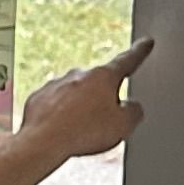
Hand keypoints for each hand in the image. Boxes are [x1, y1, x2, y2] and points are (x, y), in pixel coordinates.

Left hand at [18, 36, 154, 170]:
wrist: (43, 141)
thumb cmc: (83, 132)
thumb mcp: (124, 125)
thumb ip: (134, 112)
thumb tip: (132, 108)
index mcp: (104, 77)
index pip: (127, 61)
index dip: (139, 53)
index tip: (145, 43)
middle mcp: (78, 74)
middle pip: (98, 85)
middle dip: (102, 102)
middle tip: (101, 125)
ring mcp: (56, 84)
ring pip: (75, 96)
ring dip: (79, 111)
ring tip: (79, 133)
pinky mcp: (38, 98)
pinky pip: (54, 106)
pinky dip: (59, 118)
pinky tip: (61, 132)